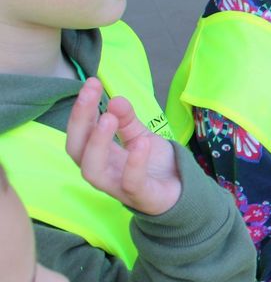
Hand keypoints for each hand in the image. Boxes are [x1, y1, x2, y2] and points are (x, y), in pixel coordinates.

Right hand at [64, 78, 181, 215]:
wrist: (183, 191)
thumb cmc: (155, 165)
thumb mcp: (141, 136)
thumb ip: (128, 121)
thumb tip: (116, 99)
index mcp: (100, 156)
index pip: (80, 133)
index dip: (81, 110)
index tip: (90, 84)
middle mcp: (103, 172)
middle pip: (77, 150)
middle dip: (80, 120)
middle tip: (90, 92)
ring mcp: (119, 187)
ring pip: (93, 171)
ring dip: (97, 142)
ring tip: (108, 118)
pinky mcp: (141, 197)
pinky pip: (131, 183)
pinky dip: (134, 163)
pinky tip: (141, 142)